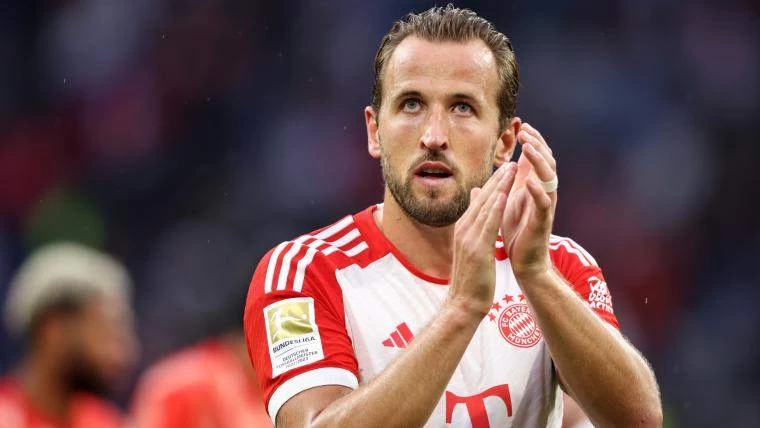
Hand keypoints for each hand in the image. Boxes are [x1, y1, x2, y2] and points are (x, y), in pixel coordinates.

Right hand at [447, 162, 517, 317]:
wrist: (464, 303)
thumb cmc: (471, 278)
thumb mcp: (471, 249)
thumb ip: (473, 228)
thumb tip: (475, 217)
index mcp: (463, 229)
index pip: (479, 201)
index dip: (493, 184)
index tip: (505, 169)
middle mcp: (464, 229)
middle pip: (482, 199)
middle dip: (497, 180)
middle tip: (510, 162)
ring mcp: (469, 238)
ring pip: (485, 207)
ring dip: (499, 188)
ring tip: (511, 171)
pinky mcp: (477, 249)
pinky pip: (487, 225)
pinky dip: (495, 208)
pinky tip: (504, 195)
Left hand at [501, 123, 557, 280]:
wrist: (524, 260)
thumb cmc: (516, 231)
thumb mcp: (506, 202)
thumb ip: (504, 186)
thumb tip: (497, 171)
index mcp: (534, 186)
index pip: (538, 158)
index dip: (532, 141)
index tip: (521, 125)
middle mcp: (543, 193)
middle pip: (547, 162)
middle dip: (537, 145)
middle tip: (525, 131)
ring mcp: (545, 206)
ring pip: (549, 178)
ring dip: (539, 162)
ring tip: (528, 148)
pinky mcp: (543, 221)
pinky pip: (544, 203)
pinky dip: (537, 191)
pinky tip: (530, 182)